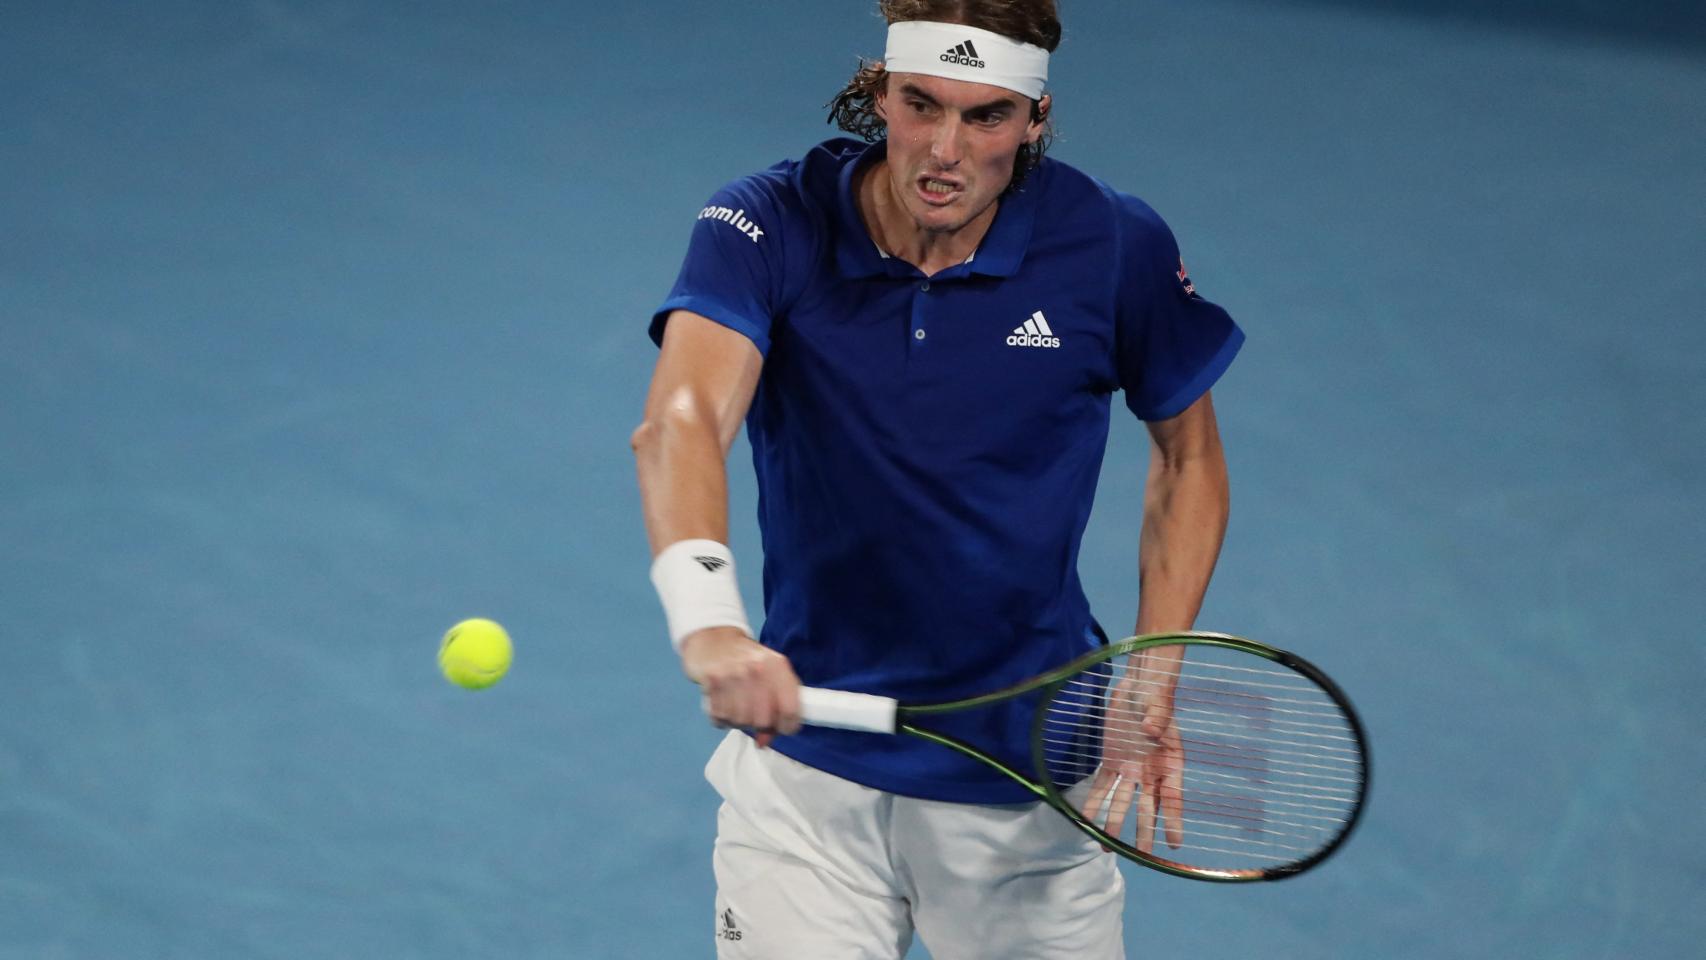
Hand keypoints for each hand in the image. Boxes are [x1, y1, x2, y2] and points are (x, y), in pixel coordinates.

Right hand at [680, 626, 801, 747]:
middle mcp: (756, 668)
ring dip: (738, 721)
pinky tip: (723, 704)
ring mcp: (732, 673)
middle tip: (754, 717)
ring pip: (740, 721)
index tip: (782, 728)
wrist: (714, 638)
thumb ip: (777, 705)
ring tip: (737, 707)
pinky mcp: (711, 680)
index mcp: (777, 665)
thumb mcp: (770, 673)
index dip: (788, 726)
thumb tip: (765, 740)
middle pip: (763, 720)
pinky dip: (721, 718)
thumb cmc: (747, 661)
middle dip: (759, 725)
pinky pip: (719, 716)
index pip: (790, 708)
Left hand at [1083, 672, 1184, 854]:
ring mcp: (1130, 770)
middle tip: (1141, 856)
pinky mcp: (1112, 762)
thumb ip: (1157, 718)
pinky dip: (1094, 802)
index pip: (1173, 797)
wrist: (1137, 688)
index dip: (1174, 820)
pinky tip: (1086, 819)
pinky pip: (1102, 786)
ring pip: (1122, 802)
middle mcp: (1151, 773)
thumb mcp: (1157, 706)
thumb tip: (1151, 729)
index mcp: (1170, 764)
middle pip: (1147, 807)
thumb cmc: (1154, 698)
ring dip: (1114, 823)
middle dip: (1143, 831)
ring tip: (1106, 846)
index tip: (1175, 843)